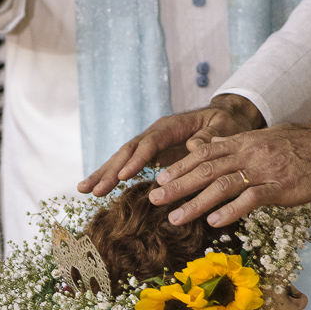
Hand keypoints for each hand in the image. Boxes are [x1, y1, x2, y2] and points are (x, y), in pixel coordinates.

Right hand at [77, 95, 264, 195]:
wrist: (224, 119)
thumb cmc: (226, 124)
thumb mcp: (224, 129)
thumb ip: (209, 138)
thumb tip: (193, 147)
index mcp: (170, 126)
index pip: (149, 143)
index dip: (136, 160)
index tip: (123, 176)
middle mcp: (154, 133)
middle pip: (128, 151)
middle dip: (110, 170)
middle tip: (93, 189)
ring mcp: (149, 143)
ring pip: (122, 158)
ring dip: (103, 174)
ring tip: (83, 190)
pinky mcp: (149, 155)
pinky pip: (127, 165)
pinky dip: (112, 176)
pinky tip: (97, 189)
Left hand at [147, 122, 310, 226]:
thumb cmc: (307, 146)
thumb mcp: (269, 138)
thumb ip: (239, 143)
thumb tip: (213, 145)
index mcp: (246, 142)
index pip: (205, 153)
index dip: (180, 166)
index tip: (160, 178)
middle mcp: (250, 153)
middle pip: (205, 169)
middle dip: (177, 185)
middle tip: (154, 199)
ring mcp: (265, 170)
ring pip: (221, 186)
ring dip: (195, 203)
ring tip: (175, 218)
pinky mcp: (281, 187)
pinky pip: (251, 199)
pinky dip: (230, 211)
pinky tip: (214, 222)